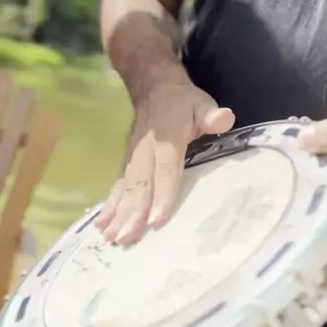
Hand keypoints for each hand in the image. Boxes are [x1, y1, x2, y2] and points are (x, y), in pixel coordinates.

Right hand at [97, 79, 234, 245]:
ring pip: (126, 188)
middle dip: (133, 213)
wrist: (154, 88)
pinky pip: (117, 186)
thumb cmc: (183, 102)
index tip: (156, 221)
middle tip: (127, 239)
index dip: (162, 194)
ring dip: (119, 214)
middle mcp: (145, 150)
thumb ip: (211, 115)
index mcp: (166, 138)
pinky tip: (102, 226)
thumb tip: (223, 119)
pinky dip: (109, 206)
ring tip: (113, 238)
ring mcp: (132, 157)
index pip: (165, 169)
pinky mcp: (126, 163)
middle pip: (140, 184)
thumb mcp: (202, 103)